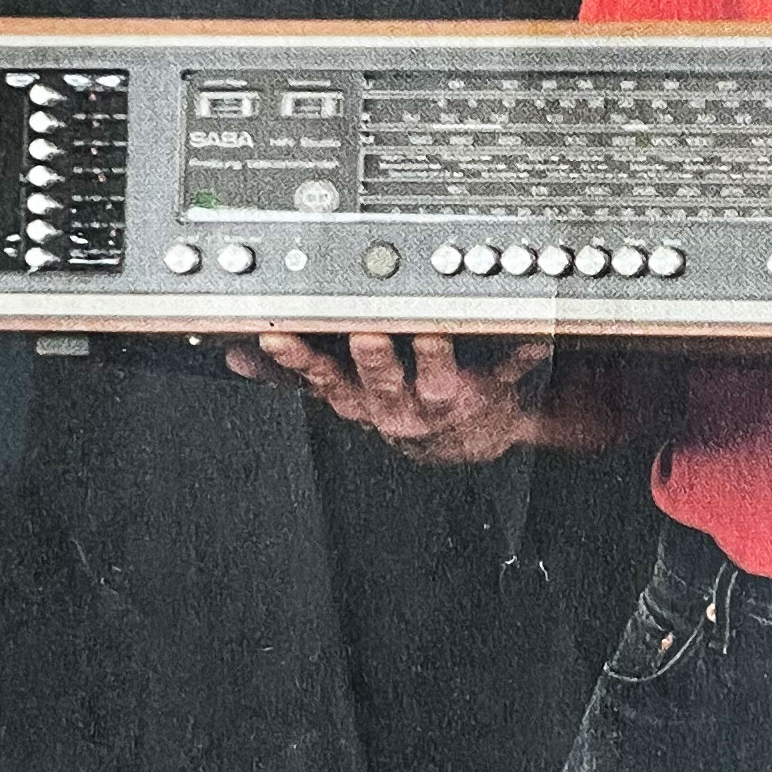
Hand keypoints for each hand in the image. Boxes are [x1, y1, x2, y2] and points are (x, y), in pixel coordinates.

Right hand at [223, 329, 616, 464]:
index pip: (321, 377)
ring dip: (435, 356)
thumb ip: (294, 373)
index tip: (280, 337)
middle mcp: (399, 404)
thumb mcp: (343, 395)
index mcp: (360, 398)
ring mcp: (445, 400)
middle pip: (378, 379)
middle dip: (369, 357)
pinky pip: (511, 368)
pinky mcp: (493, 390)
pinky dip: (524, 353)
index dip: (298, 362)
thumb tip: (236, 356)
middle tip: (363, 330)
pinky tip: (535, 334)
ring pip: (436, 378)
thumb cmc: (402, 404)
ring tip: (433, 331)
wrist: (467, 441)